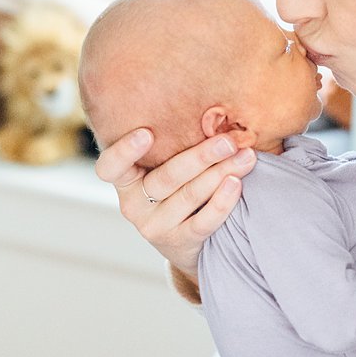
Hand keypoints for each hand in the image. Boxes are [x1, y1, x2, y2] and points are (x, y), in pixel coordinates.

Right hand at [94, 128, 257, 276]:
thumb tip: (209, 114)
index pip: (110, 168)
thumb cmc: (173, 188)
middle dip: (201, 157)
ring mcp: (155, 227)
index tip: (146, 133)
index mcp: (125, 181)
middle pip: (166, 178)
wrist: (182, 239)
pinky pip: (203, 222)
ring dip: (221, 173)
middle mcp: (134, 205)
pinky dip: (222, 202)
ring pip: (189, 196)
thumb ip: (169, 146)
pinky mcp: (180, 242)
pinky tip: (236, 184)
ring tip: (245, 156)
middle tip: (229, 141)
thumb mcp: (159, 169)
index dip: (124, 151)